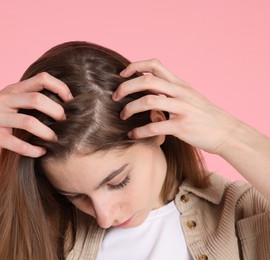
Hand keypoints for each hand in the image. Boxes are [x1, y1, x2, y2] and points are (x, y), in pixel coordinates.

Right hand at [0, 72, 72, 156]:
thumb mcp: (5, 98)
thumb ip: (25, 97)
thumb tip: (56, 101)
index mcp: (12, 89)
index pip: (41, 79)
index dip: (60, 87)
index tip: (69, 100)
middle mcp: (5, 100)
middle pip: (37, 99)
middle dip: (56, 111)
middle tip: (64, 122)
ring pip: (29, 122)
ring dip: (47, 133)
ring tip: (55, 139)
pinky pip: (18, 144)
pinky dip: (33, 150)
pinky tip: (40, 152)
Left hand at [112, 59, 242, 154]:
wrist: (226, 132)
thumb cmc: (202, 115)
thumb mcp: (188, 96)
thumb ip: (169, 90)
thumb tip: (146, 85)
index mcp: (179, 84)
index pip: (154, 64)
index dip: (135, 66)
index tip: (122, 75)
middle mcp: (180, 92)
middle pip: (146, 81)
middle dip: (126, 87)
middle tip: (115, 97)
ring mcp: (182, 108)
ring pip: (148, 101)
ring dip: (130, 108)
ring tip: (122, 116)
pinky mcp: (182, 126)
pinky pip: (154, 126)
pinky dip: (139, 131)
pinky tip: (132, 135)